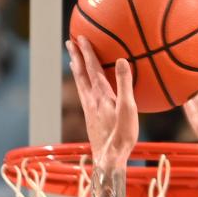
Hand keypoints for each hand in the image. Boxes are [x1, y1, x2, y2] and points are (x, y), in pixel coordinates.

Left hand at [66, 37, 137, 168]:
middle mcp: (91, 100)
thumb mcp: (128, 109)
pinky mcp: (90, 120)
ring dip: (76, 69)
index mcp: (101, 95)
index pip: (93, 68)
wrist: (109, 159)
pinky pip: (83, 95)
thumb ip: (125, 84)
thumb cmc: (121, 136)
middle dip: (76, 56)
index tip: (81, 37)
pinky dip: (81, 84)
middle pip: (80, 74)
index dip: (87, 52)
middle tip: (69, 43)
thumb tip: (122, 60)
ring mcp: (89, 110)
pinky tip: (83, 88)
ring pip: (80, 84)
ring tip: (72, 60)